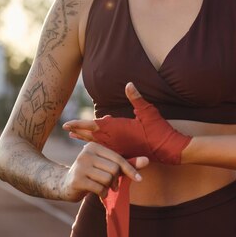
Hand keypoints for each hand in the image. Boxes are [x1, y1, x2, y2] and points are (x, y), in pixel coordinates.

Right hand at [58, 142, 147, 201]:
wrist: (66, 184)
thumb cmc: (92, 173)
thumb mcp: (107, 165)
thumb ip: (126, 163)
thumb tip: (147, 160)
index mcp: (94, 146)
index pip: (118, 158)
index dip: (130, 169)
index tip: (140, 179)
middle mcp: (86, 153)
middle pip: (114, 169)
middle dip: (116, 180)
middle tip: (112, 185)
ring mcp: (80, 166)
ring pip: (107, 179)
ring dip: (108, 187)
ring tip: (103, 187)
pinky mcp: (77, 179)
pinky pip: (99, 188)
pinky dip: (102, 193)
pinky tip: (98, 192)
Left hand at [64, 82, 191, 164]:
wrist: (169, 149)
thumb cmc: (158, 129)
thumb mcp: (148, 111)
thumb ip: (136, 98)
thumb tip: (128, 84)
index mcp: (118, 129)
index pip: (93, 126)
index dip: (79, 124)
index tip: (66, 124)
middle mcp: (115, 140)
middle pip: (92, 135)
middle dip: (79, 131)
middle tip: (66, 128)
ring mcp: (119, 148)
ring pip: (98, 143)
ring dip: (86, 138)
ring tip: (76, 136)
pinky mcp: (125, 153)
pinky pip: (107, 149)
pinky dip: (98, 145)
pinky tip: (95, 144)